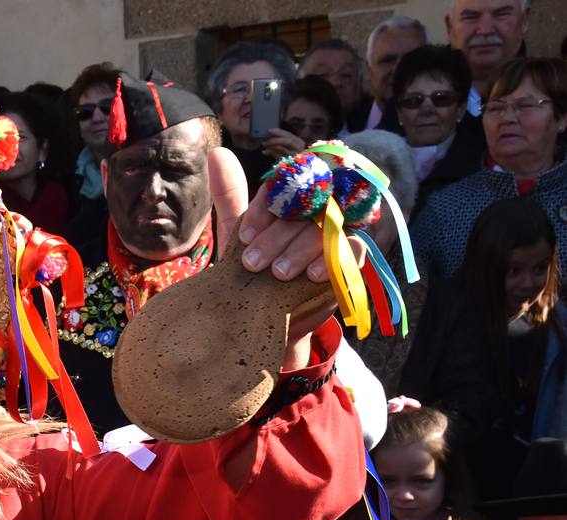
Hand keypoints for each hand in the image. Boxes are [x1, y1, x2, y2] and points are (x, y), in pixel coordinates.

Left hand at [209, 146, 365, 364]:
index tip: (242, 235)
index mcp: (293, 200)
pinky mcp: (350, 259)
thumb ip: (230, 195)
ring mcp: (335, 233)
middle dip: (278, 235)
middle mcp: (316, 210)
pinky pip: (353, 250)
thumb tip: (217, 152)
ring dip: (300, 249)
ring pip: (328, 227)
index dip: (265, 209)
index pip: (286, 186)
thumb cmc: (251, 272)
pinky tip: (310, 276)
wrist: (262, 316)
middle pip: (309, 206)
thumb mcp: (237, 236)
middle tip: (251, 262)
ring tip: (276, 274)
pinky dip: (331, 260)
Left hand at [260, 127, 306, 159]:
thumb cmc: (291, 155)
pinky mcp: (288, 162)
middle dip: (275, 140)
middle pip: (287, 141)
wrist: (296, 169)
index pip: (289, 135)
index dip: (279, 132)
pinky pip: (278, 156)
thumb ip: (282, 141)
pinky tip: (264, 152)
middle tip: (265, 140)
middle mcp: (299, 148)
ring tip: (264, 144)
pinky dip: (270, 153)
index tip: (270, 130)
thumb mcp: (288, 146)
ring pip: (282, 148)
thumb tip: (271, 134)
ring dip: (271, 146)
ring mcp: (294, 156)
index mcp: (299, 142)